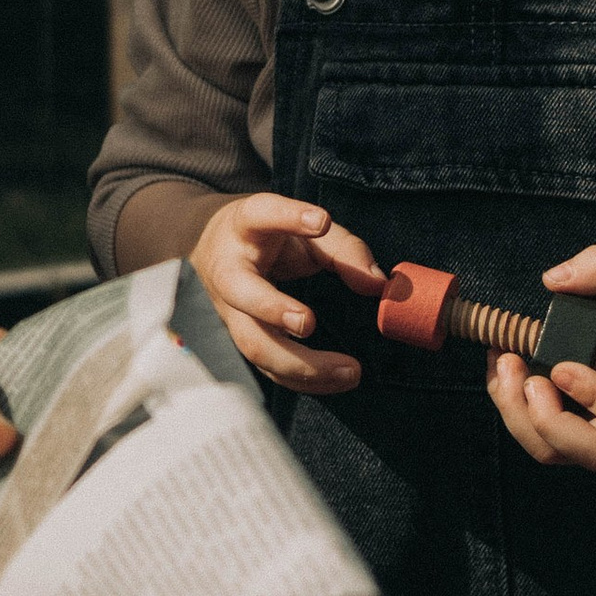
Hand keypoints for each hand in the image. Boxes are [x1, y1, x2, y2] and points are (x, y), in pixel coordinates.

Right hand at [189, 195, 387, 393]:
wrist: (217, 250)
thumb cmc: (270, 238)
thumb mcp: (304, 231)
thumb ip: (343, 250)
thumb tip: (378, 284)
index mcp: (245, 227)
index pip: (261, 214)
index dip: (288, 216)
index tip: (320, 220)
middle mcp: (229, 270)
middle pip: (241, 293)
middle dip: (273, 310)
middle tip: (309, 323)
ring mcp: (230, 310)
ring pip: (254, 343)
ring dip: (300, 364)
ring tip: (350, 370)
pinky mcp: (241, 338)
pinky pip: (268, 367)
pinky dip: (304, 380)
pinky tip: (337, 380)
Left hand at [483, 245, 595, 471]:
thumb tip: (554, 279)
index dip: (594, 398)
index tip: (561, 368)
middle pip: (590, 452)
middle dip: (543, 417)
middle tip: (515, 366)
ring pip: (552, 451)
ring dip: (515, 412)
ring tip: (502, 361)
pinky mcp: (572, 435)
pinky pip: (537, 436)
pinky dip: (511, 405)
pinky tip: (503, 364)